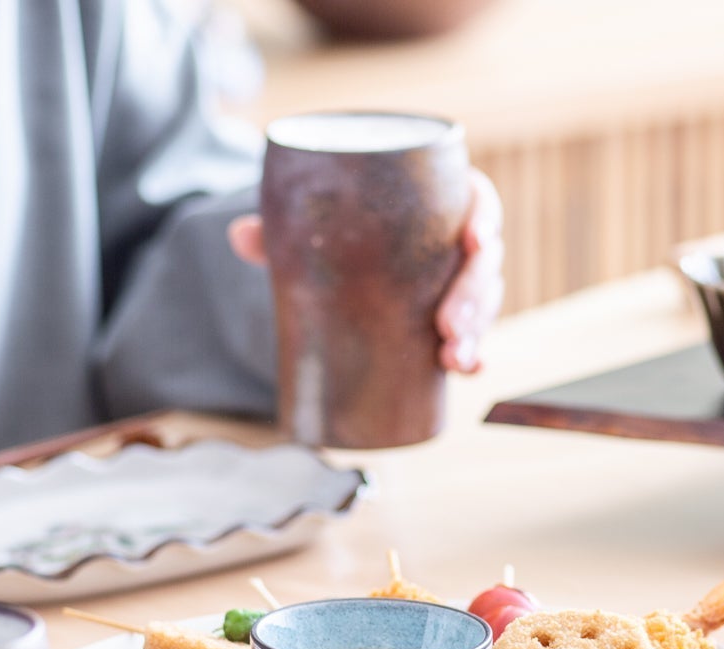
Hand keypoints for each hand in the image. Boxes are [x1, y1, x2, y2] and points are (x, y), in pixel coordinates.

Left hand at [229, 168, 504, 373]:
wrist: (338, 263)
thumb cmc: (340, 230)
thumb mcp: (314, 228)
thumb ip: (281, 230)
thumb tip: (239, 235)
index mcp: (440, 201)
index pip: (478, 202)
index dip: (484, 219)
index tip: (476, 239)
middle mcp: (457, 242)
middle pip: (484, 264)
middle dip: (475, 297)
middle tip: (450, 326)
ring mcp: (457, 284)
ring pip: (483, 304)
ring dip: (476, 333)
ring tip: (454, 359)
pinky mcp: (449, 320)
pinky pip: (471, 337)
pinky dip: (474, 356)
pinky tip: (470, 372)